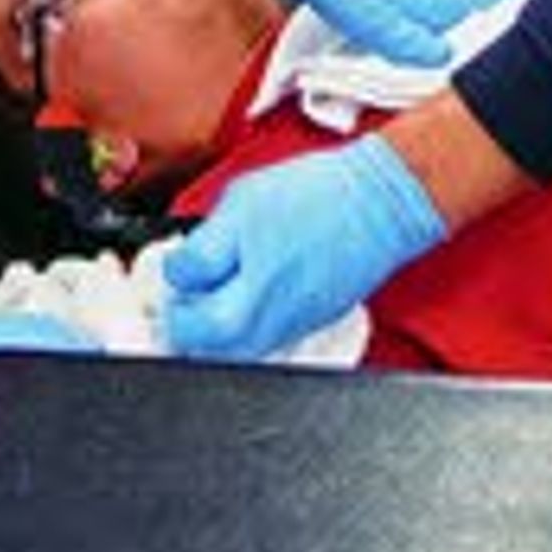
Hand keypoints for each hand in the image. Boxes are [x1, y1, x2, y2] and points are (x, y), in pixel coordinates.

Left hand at [162, 136, 442, 357]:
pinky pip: (266, 342)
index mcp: (246, 297)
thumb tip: (180, 270)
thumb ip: (204, 245)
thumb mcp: (240, 203)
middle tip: (187, 290)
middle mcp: (269, 325)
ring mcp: (293, 330)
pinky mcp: (311, 325)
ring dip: (215, 331)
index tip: (175, 270)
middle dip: (186, 323)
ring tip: (216, 293)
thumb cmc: (318, 195)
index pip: (183, 317)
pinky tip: (250, 294)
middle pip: (205, 352)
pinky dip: (248, 327)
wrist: (380, 202)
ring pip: (235, 355)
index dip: (172, 288)